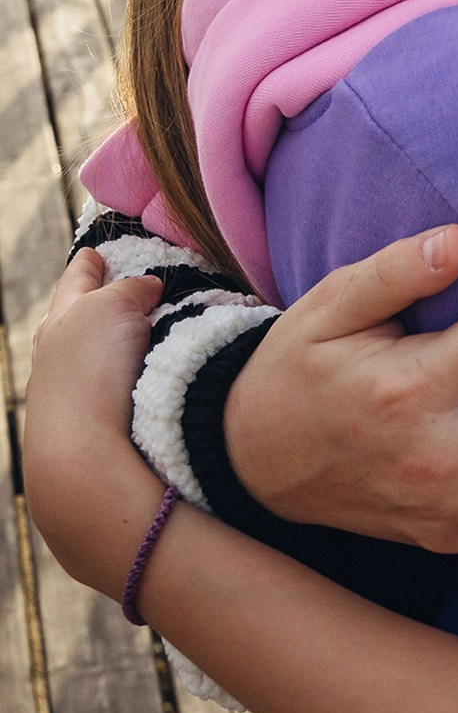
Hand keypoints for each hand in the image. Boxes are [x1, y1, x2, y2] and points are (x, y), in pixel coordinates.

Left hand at [23, 250, 167, 596]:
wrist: (81, 458)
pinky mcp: (91, 429)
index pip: (74, 281)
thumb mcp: (113, 306)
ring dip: (110, 346)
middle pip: (75, 320)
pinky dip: (120, 380)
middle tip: (116, 289)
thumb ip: (130, 289)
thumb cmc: (92, 371)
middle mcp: (57, 357)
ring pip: (90, 359)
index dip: (87, 264)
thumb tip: (145, 290)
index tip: (92, 253)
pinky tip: (140, 384)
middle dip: (94, 304)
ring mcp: (70, 397)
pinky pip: (107, 392)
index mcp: (59, 321)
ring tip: (140, 337)